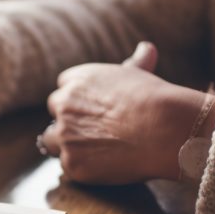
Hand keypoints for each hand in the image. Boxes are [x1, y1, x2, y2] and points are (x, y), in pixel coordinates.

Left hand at [39, 42, 214, 183]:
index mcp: (77, 79)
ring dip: (65, 143)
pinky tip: (101, 165)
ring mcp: (65, 135)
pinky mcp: (72, 162)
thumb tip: (146, 48)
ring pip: (51, 139)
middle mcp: (63, 104)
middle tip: (90, 130)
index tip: (93, 108)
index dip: (78, 99)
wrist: (163, 127)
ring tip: (88, 149)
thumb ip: (134, 64)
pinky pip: (68, 164)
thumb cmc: (155, 99)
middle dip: (68, 119)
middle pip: (54, 111)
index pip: (64, 87)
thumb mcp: (140, 75)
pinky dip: (81, 165)